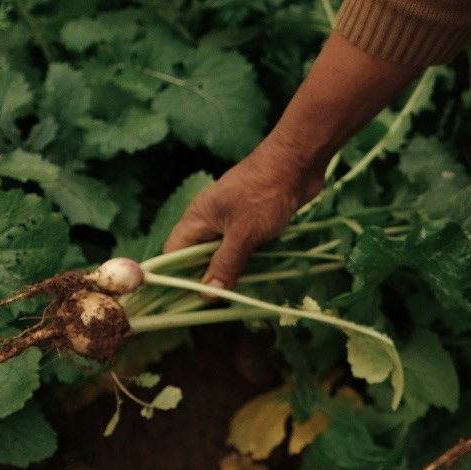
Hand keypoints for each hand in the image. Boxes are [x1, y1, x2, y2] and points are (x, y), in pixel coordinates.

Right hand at [161, 34, 422, 287]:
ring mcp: (232, 219)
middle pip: (197, 257)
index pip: (173, 254)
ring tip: (235, 296)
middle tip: (214, 306)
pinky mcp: (253, 220)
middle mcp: (210, 219)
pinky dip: (248, 260)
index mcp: (197, 219)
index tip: (182, 304)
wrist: (297, 163)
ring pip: (223, 252)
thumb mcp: (243, 234)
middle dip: (205, 279)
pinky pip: (243, 246)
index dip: (175, 279)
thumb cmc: (265, 193)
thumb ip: (225, 264)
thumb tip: (207, 294)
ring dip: (230, 271)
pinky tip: (256, 276)